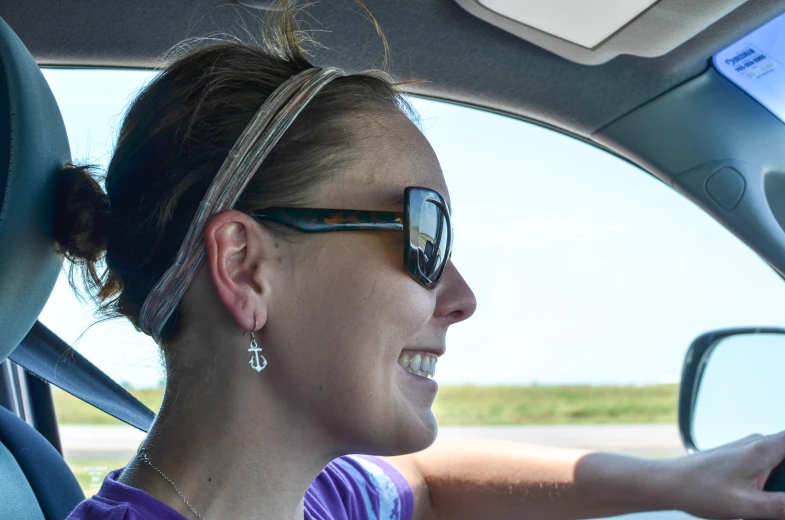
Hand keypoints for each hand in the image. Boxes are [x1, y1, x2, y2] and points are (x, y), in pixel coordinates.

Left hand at [665, 430, 784, 518]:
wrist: (667, 483)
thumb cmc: (699, 490)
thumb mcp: (746, 506)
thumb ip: (782, 507)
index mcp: (763, 449)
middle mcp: (759, 443)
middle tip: (773, 498)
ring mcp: (751, 450)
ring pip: (782, 463)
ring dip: (781, 486)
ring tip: (761, 503)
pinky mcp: (743, 459)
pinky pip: (770, 467)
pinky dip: (773, 485)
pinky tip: (761, 502)